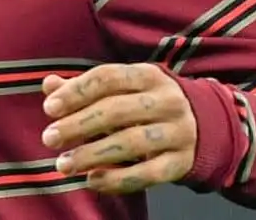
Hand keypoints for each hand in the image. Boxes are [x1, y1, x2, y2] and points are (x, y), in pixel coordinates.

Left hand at [40, 63, 196, 195]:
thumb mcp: (123, 89)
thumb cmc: (149, 104)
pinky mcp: (182, 162)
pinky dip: (118, 179)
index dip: (76, 92)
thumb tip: (48, 85)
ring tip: (64, 164)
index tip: (49, 108)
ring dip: (92, 154)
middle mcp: (166, 100)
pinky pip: (148, 173)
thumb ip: (85, 89)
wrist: (206, 126)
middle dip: (78, 125)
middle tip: (49, 139)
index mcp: (148, 75)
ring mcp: (178, 132)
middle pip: (116, 110)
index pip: (108, 78)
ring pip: (131, 142)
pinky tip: (92, 181)